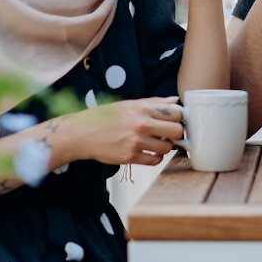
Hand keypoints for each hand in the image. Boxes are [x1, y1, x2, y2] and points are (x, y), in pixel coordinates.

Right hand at [59, 96, 184, 166]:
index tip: (174, 121)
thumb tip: (176, 100)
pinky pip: (154, 161)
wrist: (83, 133)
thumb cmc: (107, 117)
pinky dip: (155, 158)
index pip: (176, 112)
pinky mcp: (130, 157)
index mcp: (142, 108)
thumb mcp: (129, 104)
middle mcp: (141, 124)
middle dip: (176, 134)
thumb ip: (154, 103)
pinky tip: (148, 152)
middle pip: (177, 131)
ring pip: (167, 148)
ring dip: (165, 147)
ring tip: (156, 143)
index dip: (179, 118)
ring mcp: (135, 141)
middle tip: (168, 134)